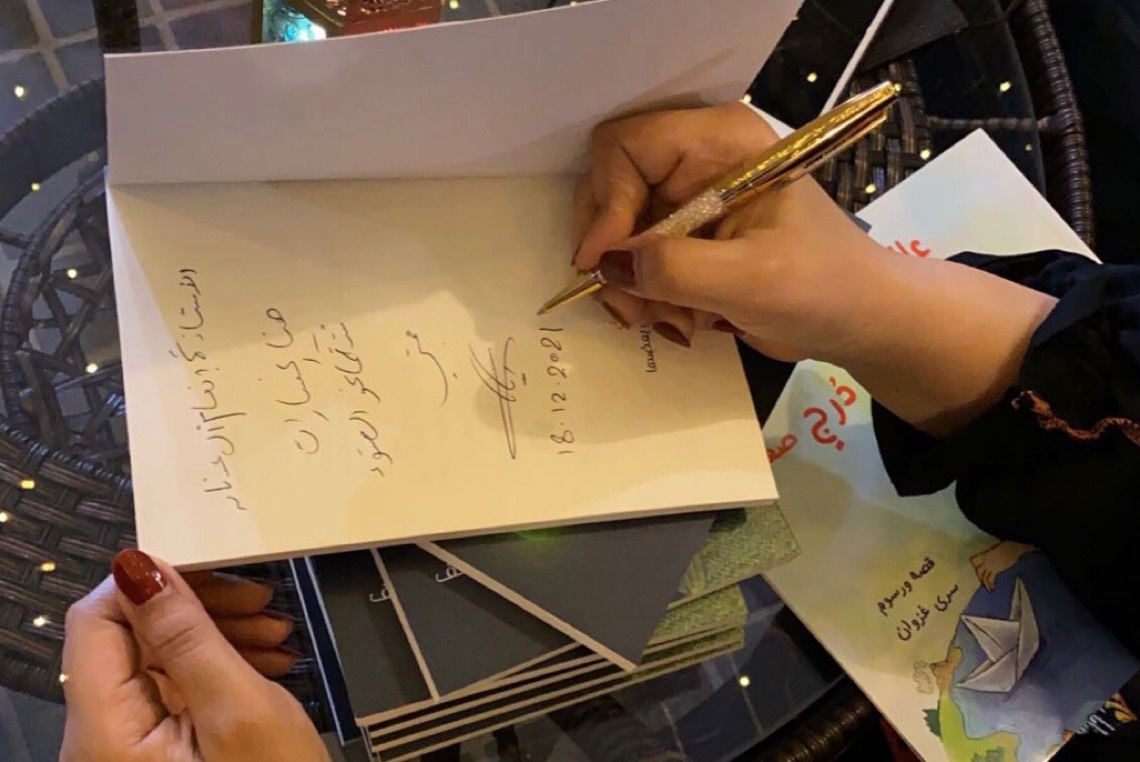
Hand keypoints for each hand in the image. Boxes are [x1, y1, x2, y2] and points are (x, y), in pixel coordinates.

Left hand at [61, 550, 329, 761]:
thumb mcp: (239, 710)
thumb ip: (187, 636)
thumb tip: (141, 566)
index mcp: (103, 731)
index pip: (96, 620)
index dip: (151, 583)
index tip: (216, 566)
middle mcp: (101, 739)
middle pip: (129, 638)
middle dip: (198, 609)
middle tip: (261, 600)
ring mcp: (128, 750)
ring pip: (158, 660)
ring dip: (218, 634)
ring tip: (276, 636)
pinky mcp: (158, 754)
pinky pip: (176, 690)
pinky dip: (220, 667)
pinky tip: (265, 663)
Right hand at [572, 101, 882, 361]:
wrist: (860, 320)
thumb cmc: (822, 289)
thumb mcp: (748, 281)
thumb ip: (673, 269)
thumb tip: (604, 263)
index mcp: (721, 141)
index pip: (625, 146)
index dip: (606, 202)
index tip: (606, 262)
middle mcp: (698, 157)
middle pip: (611, 186)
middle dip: (614, 252)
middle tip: (628, 306)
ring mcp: (691, 196)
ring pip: (618, 229)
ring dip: (631, 284)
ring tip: (667, 321)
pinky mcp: (690, 233)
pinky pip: (638, 257)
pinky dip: (648, 294)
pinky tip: (680, 320)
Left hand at [970, 541, 1034, 590]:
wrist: (1010, 549)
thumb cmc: (1007, 548)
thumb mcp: (996, 552)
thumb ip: (994, 557)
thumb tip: (997, 561)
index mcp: (985, 555)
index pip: (975, 560)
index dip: (975, 565)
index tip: (976, 569)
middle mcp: (985, 560)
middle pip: (978, 570)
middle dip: (980, 576)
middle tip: (982, 581)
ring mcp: (989, 566)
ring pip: (983, 576)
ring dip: (985, 583)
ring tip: (988, 588)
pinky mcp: (995, 570)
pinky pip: (990, 579)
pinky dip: (991, 584)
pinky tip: (993, 588)